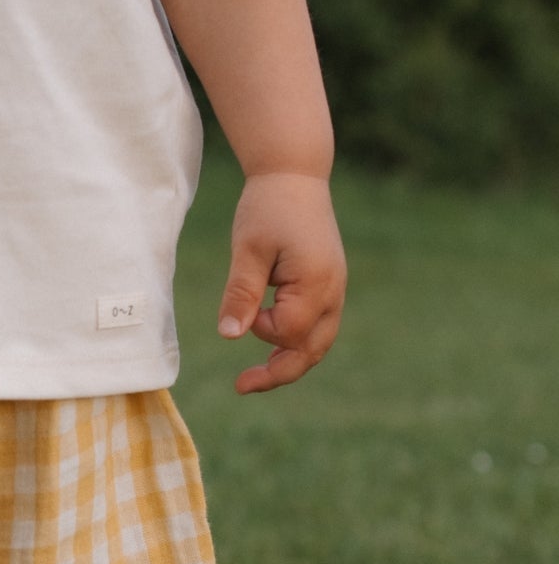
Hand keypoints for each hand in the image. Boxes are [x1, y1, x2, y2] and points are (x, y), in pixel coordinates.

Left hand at [217, 172, 345, 394]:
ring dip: (288, 361)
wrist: (294, 176)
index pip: (289, 331)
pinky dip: (295, 342)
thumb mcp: (247, 249)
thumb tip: (229, 335)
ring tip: (255, 377)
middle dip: (279, 373)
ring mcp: (335, 290)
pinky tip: (271, 347)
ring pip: (317, 342)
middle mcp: (333, 292)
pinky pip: (317, 327)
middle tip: (241, 387)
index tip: (244, 309)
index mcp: (316, 282)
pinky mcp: (327, 287)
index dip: (262, 330)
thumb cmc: (268, 208)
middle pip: (311, 350)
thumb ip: (241, 293)